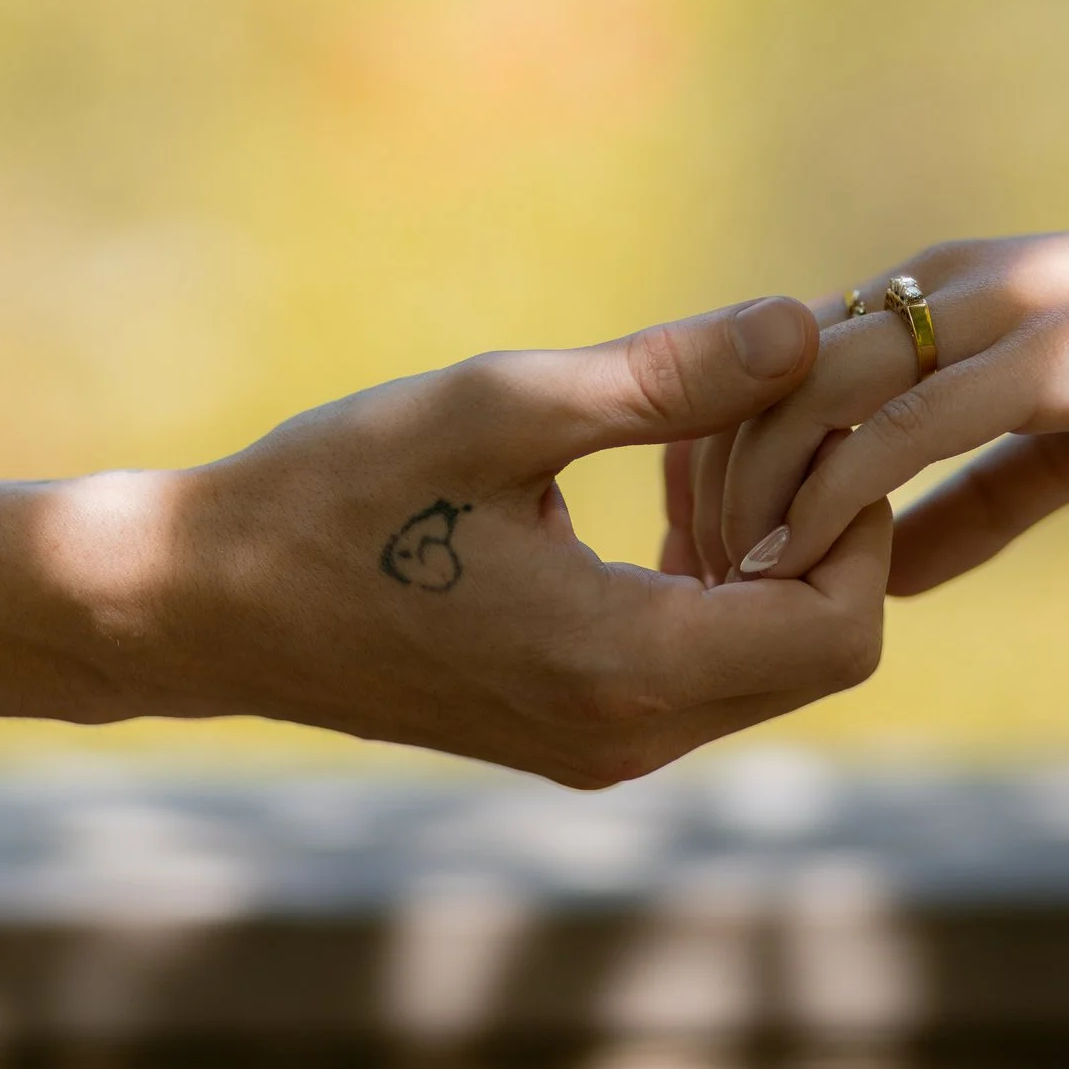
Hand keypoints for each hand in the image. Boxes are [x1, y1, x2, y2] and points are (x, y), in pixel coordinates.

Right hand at [105, 297, 888, 786]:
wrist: (208, 604)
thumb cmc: (339, 494)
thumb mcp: (501, 410)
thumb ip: (666, 378)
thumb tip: (806, 326)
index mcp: (624, 667)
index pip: (841, 629)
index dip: (860, 520)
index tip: (812, 416)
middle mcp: (630, 733)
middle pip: (819, 645)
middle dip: (820, 521)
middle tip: (759, 410)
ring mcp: (604, 742)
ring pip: (768, 653)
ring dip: (767, 541)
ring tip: (701, 433)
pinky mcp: (577, 727)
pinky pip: (704, 658)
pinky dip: (716, 572)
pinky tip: (664, 476)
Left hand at [669, 166, 1068, 594]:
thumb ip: (974, 501)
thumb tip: (882, 572)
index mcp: (940, 294)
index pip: (779, 367)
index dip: (722, 457)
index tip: (701, 549)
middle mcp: (942, 286)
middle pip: (765, 376)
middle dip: (709, 480)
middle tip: (685, 581)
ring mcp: (989, 312)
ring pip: (812, 396)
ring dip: (753, 497)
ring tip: (720, 591)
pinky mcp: (1042, 352)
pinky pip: (903, 426)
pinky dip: (834, 495)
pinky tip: (794, 564)